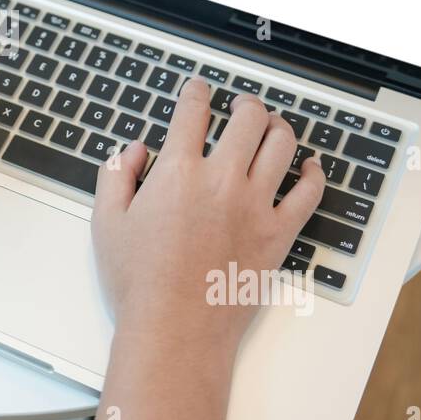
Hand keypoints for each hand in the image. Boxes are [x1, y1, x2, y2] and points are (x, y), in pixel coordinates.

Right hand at [91, 78, 325, 345]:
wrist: (175, 329)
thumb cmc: (139, 283)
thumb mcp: (107, 223)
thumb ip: (116, 176)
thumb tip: (134, 151)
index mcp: (178, 172)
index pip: (193, 112)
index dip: (196, 92)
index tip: (197, 90)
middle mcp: (221, 180)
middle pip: (247, 119)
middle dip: (244, 105)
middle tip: (241, 106)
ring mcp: (255, 206)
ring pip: (281, 145)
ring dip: (277, 127)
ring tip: (272, 126)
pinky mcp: (278, 234)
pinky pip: (308, 194)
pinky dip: (313, 174)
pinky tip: (310, 166)